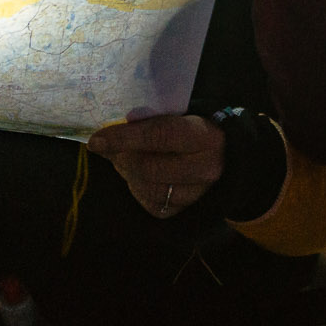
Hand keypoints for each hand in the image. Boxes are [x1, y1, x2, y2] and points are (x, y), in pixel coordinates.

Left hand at [87, 114, 224, 217]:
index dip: (125, 137)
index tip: (97, 139)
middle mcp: (205, 168)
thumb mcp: (183, 115)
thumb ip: (152, 120)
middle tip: (108, 147)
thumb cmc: (197, 129)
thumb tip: (110, 131)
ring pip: (148, 188)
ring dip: (126, 173)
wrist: (229, 157)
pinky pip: (152, 204)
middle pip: (150, 167)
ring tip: (121, 159)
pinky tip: (136, 176)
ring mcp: (197, 194)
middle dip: (121, 156)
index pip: (160, 136)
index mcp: (205, 136)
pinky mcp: (186, 210)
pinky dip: (136, 188)